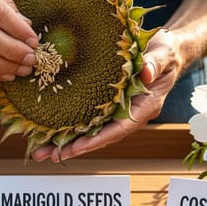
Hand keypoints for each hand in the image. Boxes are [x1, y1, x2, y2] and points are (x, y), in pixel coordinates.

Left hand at [31, 29, 181, 161]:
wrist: (164, 50)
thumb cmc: (166, 51)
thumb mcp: (164, 53)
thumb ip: (155, 63)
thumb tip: (146, 73)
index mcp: (144, 106)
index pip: (120, 128)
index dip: (99, 139)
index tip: (78, 147)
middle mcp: (129, 113)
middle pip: (100, 136)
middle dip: (74, 148)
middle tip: (46, 155)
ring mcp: (117, 110)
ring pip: (91, 131)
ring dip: (66, 142)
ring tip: (40, 151)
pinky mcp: (107, 104)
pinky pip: (88, 119)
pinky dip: (69, 127)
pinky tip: (48, 132)